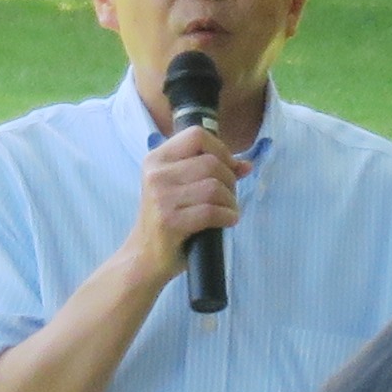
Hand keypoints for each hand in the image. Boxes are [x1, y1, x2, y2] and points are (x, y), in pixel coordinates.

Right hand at [124, 120, 242, 284]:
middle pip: (210, 162)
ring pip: (214, 187)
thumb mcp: (181, 188)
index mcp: (156, 159)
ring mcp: (160, 198)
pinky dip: (227, 216)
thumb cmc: (168, 219)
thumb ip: (210, 172)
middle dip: (229, 180)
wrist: (144, 256)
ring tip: (228, 210)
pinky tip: (228, 221)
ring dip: (230, 201)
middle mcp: (156, 174)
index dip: (220, 149)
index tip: (228, 167)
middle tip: (228, 196)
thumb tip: (247, 165)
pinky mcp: (169, 221)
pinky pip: (211, 211)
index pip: (197, 135)